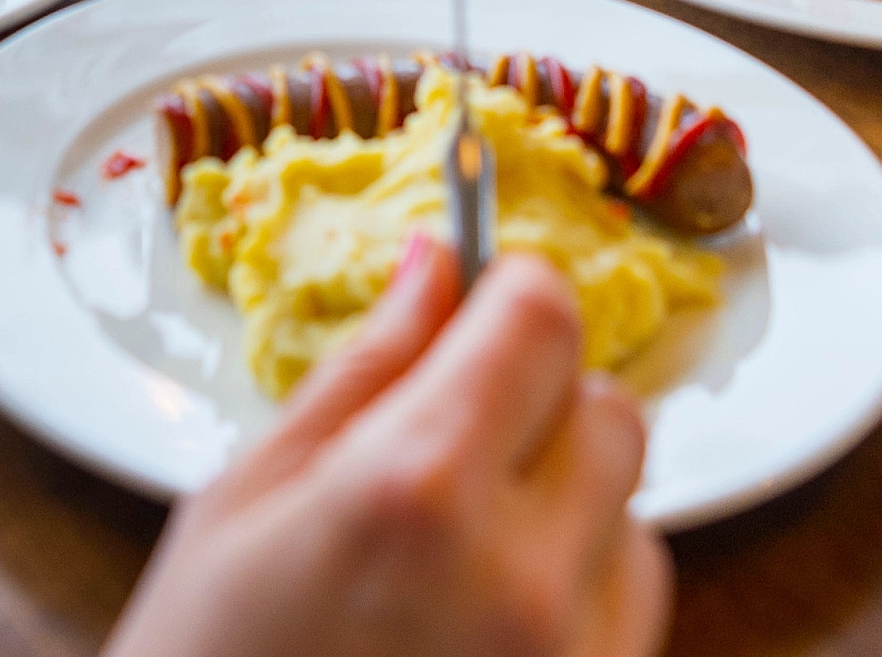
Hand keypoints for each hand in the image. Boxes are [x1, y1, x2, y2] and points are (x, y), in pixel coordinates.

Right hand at [103, 236, 667, 656]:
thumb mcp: (246, 501)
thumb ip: (363, 372)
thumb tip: (436, 263)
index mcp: (414, 490)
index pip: (542, 322)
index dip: (513, 291)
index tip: (482, 299)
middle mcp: (520, 576)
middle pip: (611, 409)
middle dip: (541, 397)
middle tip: (452, 432)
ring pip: (635, 510)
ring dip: (568, 501)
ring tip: (458, 550)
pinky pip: (633, 610)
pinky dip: (580, 589)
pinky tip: (484, 617)